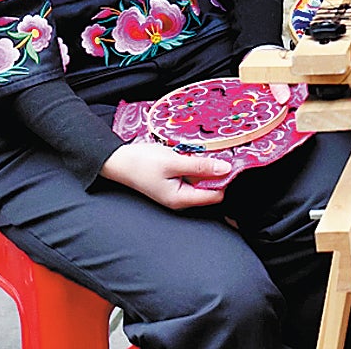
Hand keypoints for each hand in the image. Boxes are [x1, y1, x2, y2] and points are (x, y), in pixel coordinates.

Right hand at [100, 141, 229, 209]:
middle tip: (221, 152)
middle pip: (211, 188)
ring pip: (203, 180)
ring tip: (207, 150)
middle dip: (217, 172)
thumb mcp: (173, 162)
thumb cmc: (142, 163)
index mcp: (182, 199)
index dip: (226, 180)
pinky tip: (195, 153)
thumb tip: (225, 169)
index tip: (232, 161)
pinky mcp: (175, 181)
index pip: (216, 196)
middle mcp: (182, 198)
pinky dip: (197, 164)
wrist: (118, 160)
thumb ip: (200, 167)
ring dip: (207, 166)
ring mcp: (178, 190)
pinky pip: (193, 174)